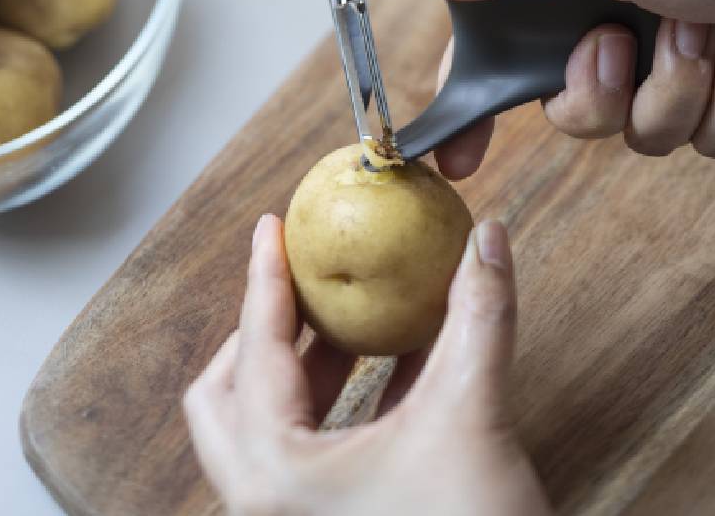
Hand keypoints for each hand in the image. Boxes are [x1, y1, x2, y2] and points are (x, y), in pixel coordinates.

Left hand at [184, 214, 550, 515]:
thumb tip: (486, 240)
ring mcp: (298, 515)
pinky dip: (342, 397)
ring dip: (306, 363)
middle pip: (229, 393)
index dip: (264, 279)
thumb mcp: (473, 415)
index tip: (270, 228)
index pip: (256, 349)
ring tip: (347, 316)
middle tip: (299, 281)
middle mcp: (270, 500)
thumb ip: (478, 317)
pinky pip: (315, 445)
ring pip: (270, 423)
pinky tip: (395, 361)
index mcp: (278, 473)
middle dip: (263, 329)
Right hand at [397, 0, 714, 177]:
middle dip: (605, 95)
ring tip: (710, 32)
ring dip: (680, 92)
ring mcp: (670, 57)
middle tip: (626, 44)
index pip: (496, 53)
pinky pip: (703, 139)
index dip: (474, 107)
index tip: (458, 159)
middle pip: (571, 111)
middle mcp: (614, 19)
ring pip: (643, 134)